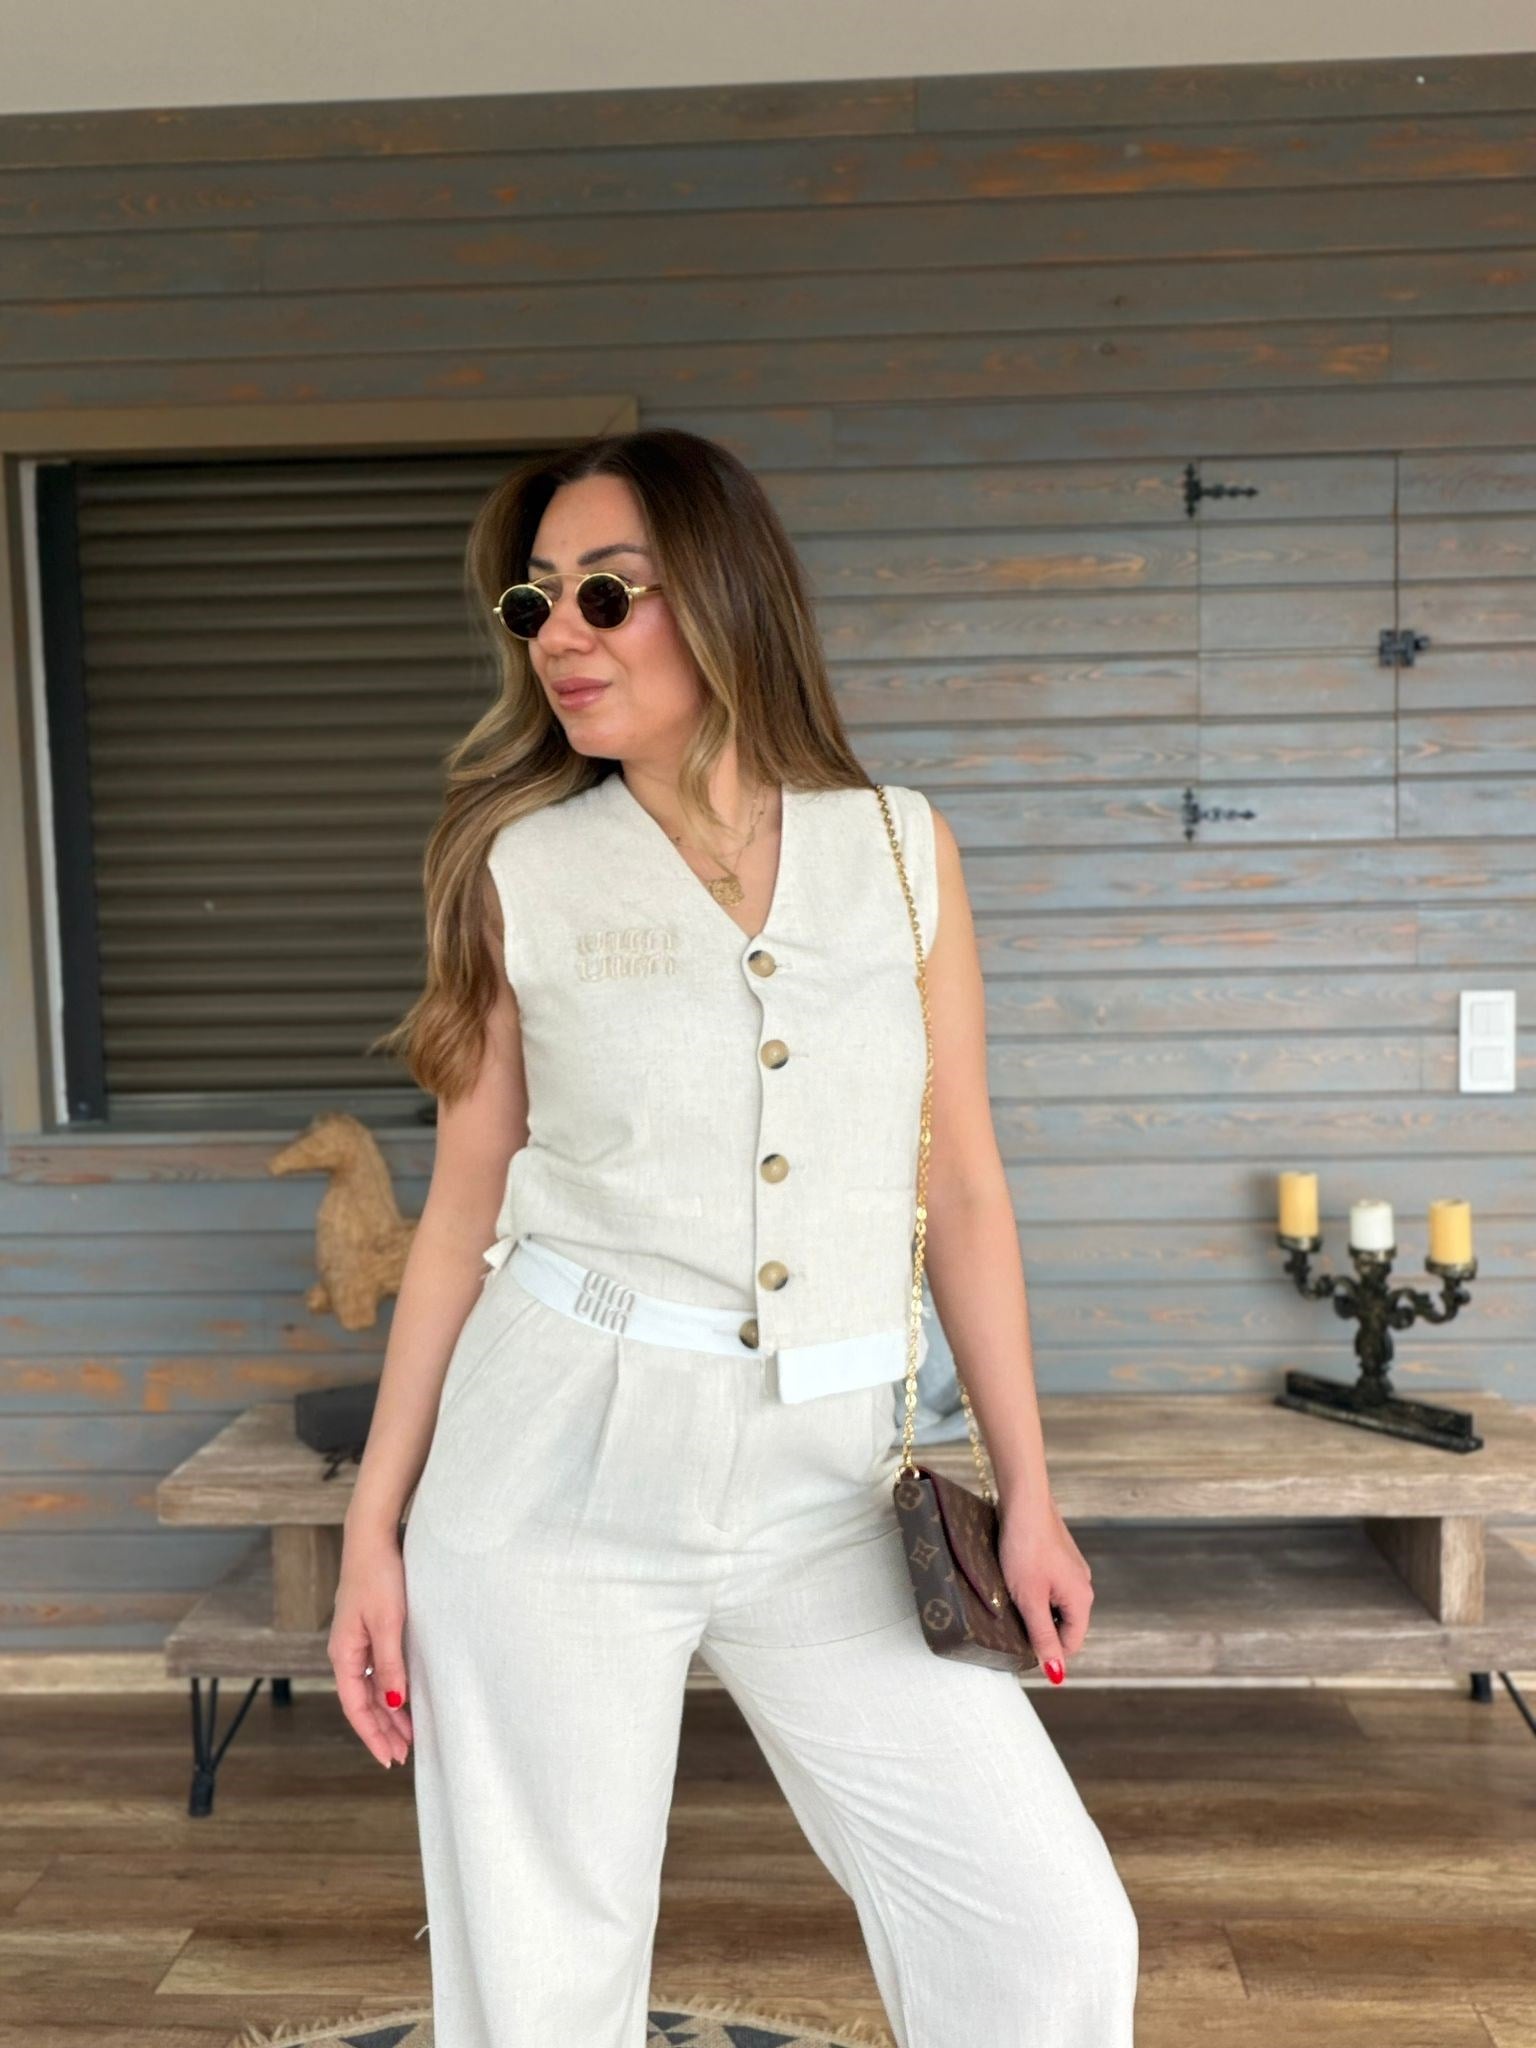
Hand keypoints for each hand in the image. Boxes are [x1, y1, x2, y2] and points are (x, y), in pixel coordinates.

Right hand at [329, 1524, 413, 1767]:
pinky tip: (403, 1698)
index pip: (356, 1707)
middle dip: (382, 1730)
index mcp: (344, 1654)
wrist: (372, 1538)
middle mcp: (346, 1652)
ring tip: (408, 1734)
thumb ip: (390, 1666)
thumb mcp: (389, 1624)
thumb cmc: (379, 1577)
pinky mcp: (368, 1629)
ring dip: (387, 1712)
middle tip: (404, 1754)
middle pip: (362, 1702)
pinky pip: (375, 1671)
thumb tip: (393, 1704)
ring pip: (370, 1688)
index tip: (391, 1758)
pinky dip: (388, 1689)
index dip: (373, 1735)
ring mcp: (356, 1641)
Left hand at [998, 1491, 1093, 1682]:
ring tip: (1012, 1594)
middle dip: (1040, 1627)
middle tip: (1012, 1615)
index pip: (1070, 1644)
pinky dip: (1034, 1588)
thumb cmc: (1025, 1549)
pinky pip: (1050, 1585)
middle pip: (1064, 1624)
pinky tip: (1015, 1577)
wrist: (1024, 1501)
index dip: (1046, 1650)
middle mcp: (1083, 1585)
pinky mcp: (1060, 1556)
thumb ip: (1043, 1636)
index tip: (1018, 1642)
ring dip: (1035, 1607)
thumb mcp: (1030, 1599)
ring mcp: (1072, 1569)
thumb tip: (1056, 1674)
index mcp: (1082, 1600)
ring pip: (1055, 1604)